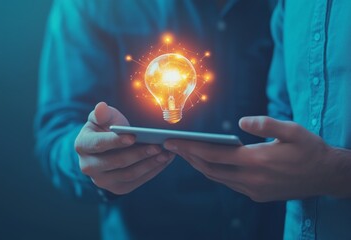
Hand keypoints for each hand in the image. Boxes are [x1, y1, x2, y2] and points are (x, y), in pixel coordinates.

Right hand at [75, 102, 174, 194]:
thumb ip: (102, 113)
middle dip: (139, 154)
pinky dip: (153, 171)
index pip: (99, 144)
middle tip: (158, 146)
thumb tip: (101, 106)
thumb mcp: (102, 117)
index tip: (134, 136)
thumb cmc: (105, 127)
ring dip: (150, 164)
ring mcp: (102, 181)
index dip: (116, 141)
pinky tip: (164, 160)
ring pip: (129, 174)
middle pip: (117, 162)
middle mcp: (88, 167)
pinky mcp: (117, 188)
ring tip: (166, 154)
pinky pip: (137, 181)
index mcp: (82, 145)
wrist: (107, 146)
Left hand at [164, 116, 334, 201]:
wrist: (326, 176)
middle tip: (171, 145)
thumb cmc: (310, 149)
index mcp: (257, 161)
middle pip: (209, 168)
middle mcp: (251, 179)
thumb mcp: (293, 130)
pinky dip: (214, 172)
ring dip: (199, 165)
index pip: (213, 154)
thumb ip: (265, 124)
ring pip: (217, 178)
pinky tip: (209, 162)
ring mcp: (253, 190)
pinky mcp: (257, 195)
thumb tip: (240, 122)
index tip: (172, 141)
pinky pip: (228, 183)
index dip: (190, 148)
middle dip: (188, 157)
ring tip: (186, 152)